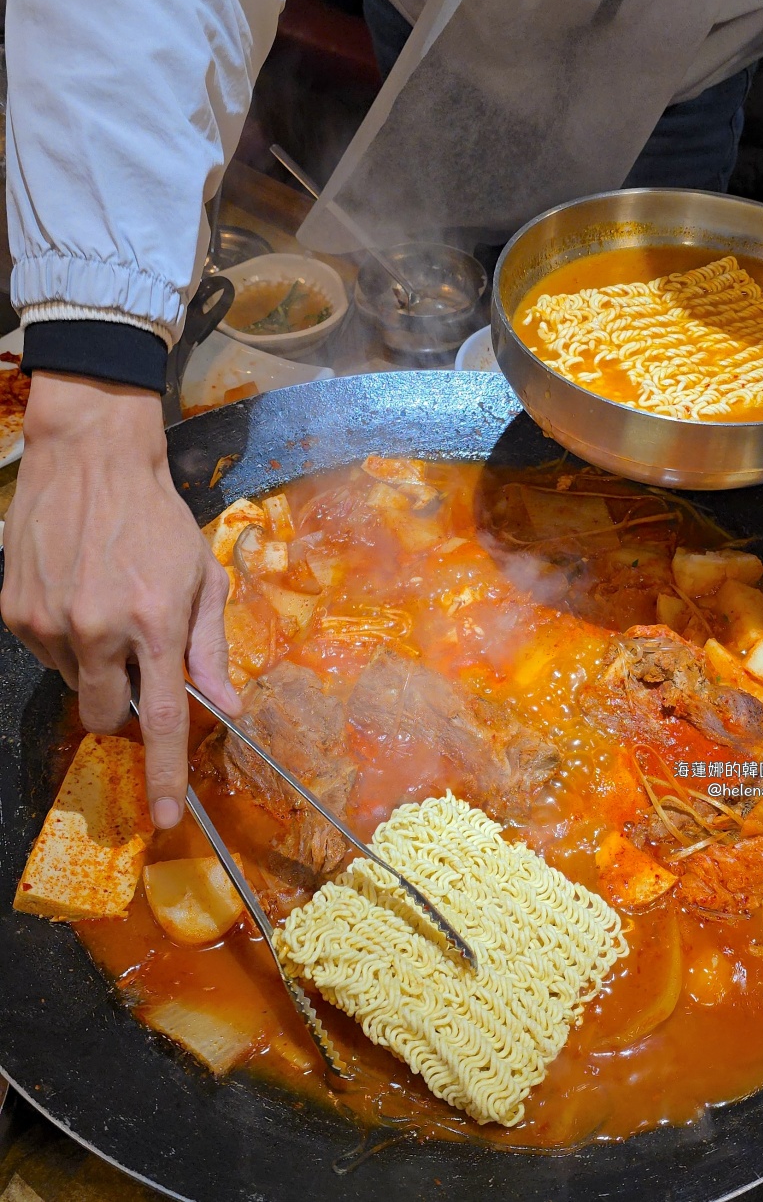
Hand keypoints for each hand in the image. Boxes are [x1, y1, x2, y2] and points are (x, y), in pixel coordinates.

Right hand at [1, 373, 240, 827]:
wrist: (89, 460)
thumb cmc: (156, 519)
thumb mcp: (200, 577)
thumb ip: (212, 647)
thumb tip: (227, 707)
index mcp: (154, 623)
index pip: (164, 719)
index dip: (167, 774)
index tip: (169, 817)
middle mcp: (97, 629)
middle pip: (107, 717)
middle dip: (125, 707)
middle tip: (137, 663)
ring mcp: (48, 622)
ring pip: (75, 685)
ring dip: (95, 666)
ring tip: (106, 608)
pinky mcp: (14, 612)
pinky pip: (45, 656)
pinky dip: (66, 642)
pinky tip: (78, 597)